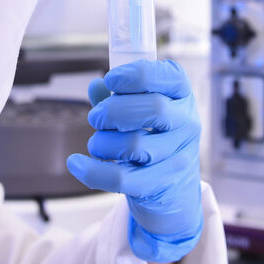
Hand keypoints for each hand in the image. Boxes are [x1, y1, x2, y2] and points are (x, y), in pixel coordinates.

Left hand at [66, 59, 202, 262]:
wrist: (174, 189)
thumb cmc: (154, 138)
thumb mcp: (142, 112)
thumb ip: (119, 97)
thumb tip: (95, 86)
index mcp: (183, 96)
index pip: (170, 77)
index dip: (137, 74)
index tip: (110, 78)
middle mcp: (187, 124)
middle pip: (155, 108)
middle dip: (114, 110)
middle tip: (95, 117)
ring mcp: (178, 157)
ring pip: (135, 145)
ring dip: (103, 142)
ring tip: (96, 143)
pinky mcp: (160, 185)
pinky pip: (122, 178)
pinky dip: (92, 170)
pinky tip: (76, 163)